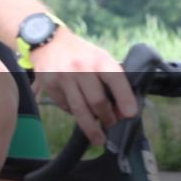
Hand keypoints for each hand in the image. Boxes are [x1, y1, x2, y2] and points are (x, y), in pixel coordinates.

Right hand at [29, 29, 137, 145]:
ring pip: (80, 110)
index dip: (125, 98)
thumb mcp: (99, 58)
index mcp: (98, 59)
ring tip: (99, 139)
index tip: (130, 114)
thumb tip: (123, 109)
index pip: (115, 80)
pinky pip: (66, 107)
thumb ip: (112, 80)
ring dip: (92, 128)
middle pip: (97, 101)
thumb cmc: (82, 53)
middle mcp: (81, 68)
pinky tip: (78, 111)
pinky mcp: (50, 86)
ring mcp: (64, 77)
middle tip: (111, 125)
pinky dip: (74, 113)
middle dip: (108, 118)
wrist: (49, 41)